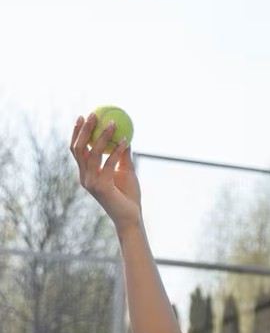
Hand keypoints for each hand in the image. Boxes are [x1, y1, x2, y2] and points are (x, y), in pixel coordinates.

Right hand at [70, 114, 141, 231]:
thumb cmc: (128, 195)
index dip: (77, 133)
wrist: (130, 217)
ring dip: (102, 137)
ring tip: (113, 124)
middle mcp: (85, 177)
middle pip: (79, 149)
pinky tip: (125, 142)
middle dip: (84, 130)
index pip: (76, 150)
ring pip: (92, 154)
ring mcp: (91, 183)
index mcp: (86, 173)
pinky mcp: (101, 187)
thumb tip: (125, 135)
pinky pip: (109, 164)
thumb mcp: (125, 170)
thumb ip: (122, 155)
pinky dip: (116, 151)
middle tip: (93, 114)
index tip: (83, 116)